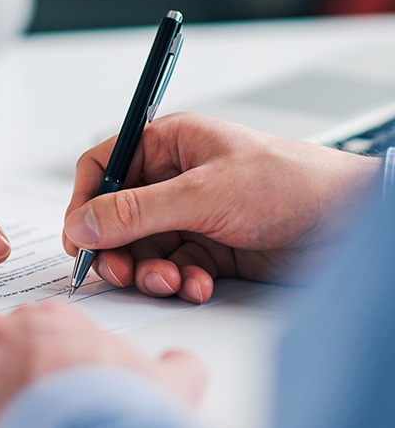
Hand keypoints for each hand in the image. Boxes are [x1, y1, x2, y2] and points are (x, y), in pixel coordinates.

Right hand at [63, 113, 381, 302]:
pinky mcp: (208, 247)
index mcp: (169, 144)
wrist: (349, 222)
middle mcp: (174, 179)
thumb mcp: (204, 194)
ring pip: (143, 248)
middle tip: (119, 271)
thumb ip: (137, 211)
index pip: (105, 167)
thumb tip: (82, 223)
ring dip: (150, 270)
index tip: (78, 237)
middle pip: (118, 216)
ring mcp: (191, 215)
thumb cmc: (290, 182)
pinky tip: (198, 283)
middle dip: (117, 247)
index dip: (84, 201)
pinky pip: (173, 267)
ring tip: (170, 280)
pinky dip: (180, 280)